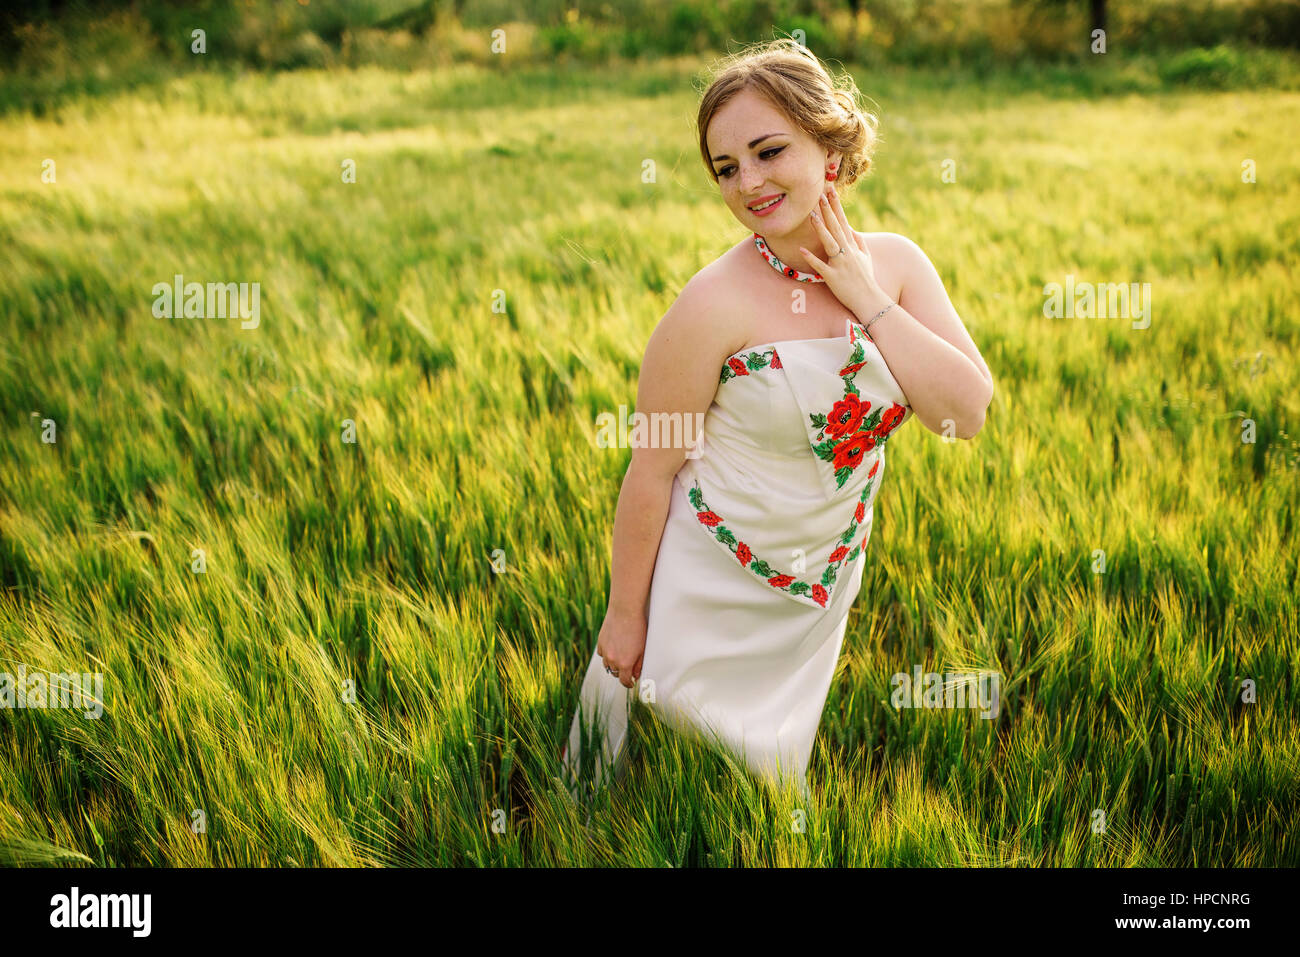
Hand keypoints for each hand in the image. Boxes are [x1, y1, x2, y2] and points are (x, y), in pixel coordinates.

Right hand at [596, 608, 646, 689]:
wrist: (625, 611)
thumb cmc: (638, 628)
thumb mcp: (642, 648)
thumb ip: (639, 664)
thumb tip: (636, 675)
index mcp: (625, 664)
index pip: (624, 681)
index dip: (629, 684)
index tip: (631, 683)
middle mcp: (612, 660)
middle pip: (615, 673)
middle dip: (622, 673)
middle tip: (629, 669)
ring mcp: (604, 651)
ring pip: (607, 664)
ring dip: (613, 664)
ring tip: (620, 658)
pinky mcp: (600, 642)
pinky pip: (602, 654)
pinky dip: (606, 654)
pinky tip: (613, 648)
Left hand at [800, 185, 881, 310]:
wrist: (869, 300)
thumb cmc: (866, 279)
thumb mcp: (866, 258)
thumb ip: (859, 242)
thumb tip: (852, 229)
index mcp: (853, 246)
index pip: (843, 222)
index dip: (836, 207)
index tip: (831, 192)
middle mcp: (847, 252)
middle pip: (835, 228)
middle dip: (828, 211)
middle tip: (820, 195)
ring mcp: (840, 264)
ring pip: (829, 243)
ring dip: (820, 229)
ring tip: (812, 215)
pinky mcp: (832, 277)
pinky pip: (820, 266)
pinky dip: (811, 258)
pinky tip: (801, 250)